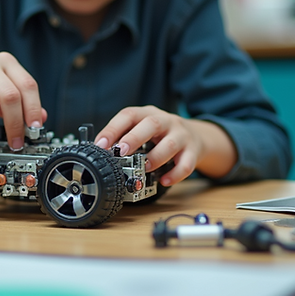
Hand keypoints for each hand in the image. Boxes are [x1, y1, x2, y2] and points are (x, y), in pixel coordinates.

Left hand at [94, 106, 236, 184]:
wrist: (195, 135)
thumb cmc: (160, 134)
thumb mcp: (142, 128)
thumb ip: (124, 137)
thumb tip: (100, 152)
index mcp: (147, 114)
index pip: (128, 115)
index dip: (113, 129)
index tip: (100, 144)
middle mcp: (166, 121)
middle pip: (152, 124)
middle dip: (135, 138)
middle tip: (122, 151)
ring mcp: (182, 135)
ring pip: (171, 144)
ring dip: (155, 158)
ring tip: (143, 168)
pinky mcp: (193, 151)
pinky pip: (186, 164)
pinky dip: (175, 174)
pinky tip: (164, 181)